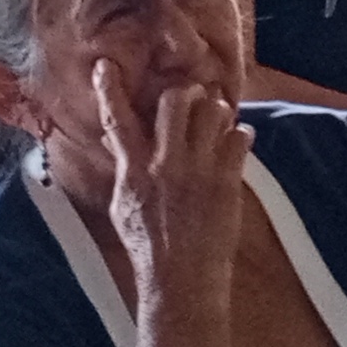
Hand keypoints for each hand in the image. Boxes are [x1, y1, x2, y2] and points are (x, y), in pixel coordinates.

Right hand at [92, 55, 248, 301]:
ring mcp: (199, 171)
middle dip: (184, 93)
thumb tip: (115, 142)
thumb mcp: (123, 208)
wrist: (181, 280)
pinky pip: (240, 137)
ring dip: (214, 111)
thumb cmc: (147, 247)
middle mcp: (166, 165)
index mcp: (134, 172)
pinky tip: (235, 143)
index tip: (106, 65)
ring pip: (212, 112)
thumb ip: (124, 171)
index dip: (110, 90)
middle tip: (189, 98)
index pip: (117, 122)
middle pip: (175, 102)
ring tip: (214, 121)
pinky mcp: (227, 181)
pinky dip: (239, 135)